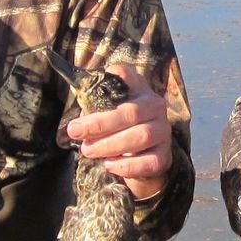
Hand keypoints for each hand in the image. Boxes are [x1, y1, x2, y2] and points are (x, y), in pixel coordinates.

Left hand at [67, 64, 172, 199]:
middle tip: (75, 132)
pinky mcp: (164, 155)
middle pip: (131, 112)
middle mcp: (154, 106)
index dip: (112, 78)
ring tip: (89, 150)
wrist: (142, 159)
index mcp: (138, 89)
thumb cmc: (118, 130)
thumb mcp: (105, 114)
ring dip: (110, 145)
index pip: (127, 75)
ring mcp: (162, 131)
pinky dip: (126, 166)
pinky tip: (109, 165)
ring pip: (141, 136)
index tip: (90, 88)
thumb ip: (93, 111)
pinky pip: (148, 161)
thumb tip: (78, 124)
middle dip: (99, 123)